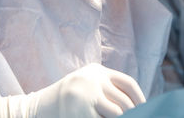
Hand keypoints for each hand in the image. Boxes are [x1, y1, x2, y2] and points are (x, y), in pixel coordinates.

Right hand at [0, 63, 145, 117]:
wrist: (37, 109)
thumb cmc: (68, 99)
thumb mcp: (87, 85)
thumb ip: (107, 88)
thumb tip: (136, 105)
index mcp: (97, 71)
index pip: (127, 83)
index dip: (140, 97)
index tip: (146, 109)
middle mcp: (93, 80)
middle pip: (125, 101)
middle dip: (134, 114)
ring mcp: (87, 96)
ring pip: (118, 113)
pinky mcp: (82, 113)